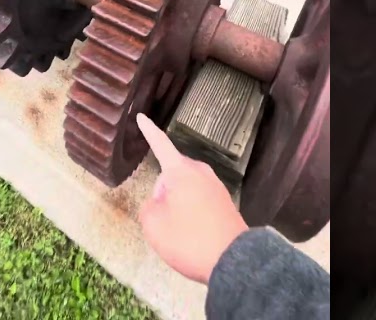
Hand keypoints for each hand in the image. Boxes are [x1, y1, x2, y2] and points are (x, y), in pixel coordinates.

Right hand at [135, 113, 248, 283]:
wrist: (232, 260)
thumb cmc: (189, 240)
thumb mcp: (153, 225)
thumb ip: (149, 207)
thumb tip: (159, 203)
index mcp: (181, 172)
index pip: (160, 145)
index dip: (149, 132)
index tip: (142, 117)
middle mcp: (201, 173)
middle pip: (172, 174)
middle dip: (163, 191)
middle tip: (164, 220)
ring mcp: (216, 186)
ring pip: (185, 189)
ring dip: (178, 204)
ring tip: (181, 232)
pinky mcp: (225, 202)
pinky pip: (199, 201)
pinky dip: (192, 214)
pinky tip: (195, 235)